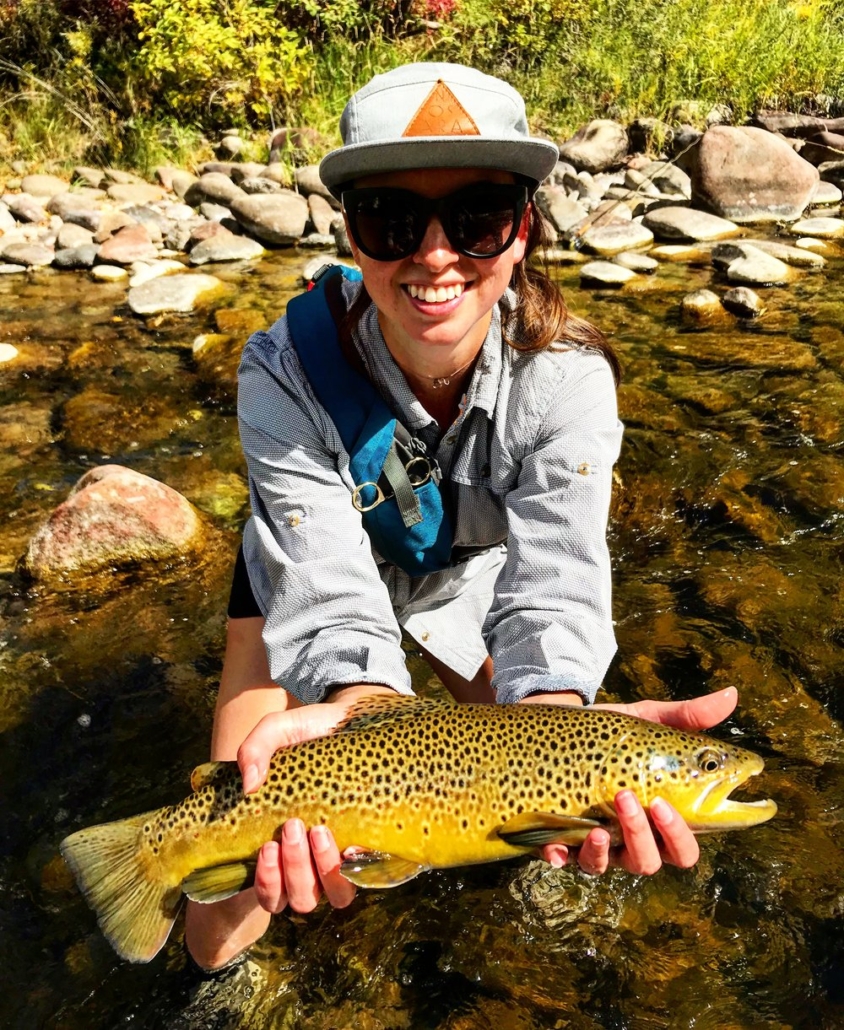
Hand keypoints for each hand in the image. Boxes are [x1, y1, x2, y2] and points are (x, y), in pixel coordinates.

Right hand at [237, 684, 395, 913]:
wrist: (353, 720)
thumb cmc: (310, 734)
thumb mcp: (278, 731)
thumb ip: (255, 749)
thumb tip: (249, 784)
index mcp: (282, 847)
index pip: (270, 892)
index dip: (268, 882)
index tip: (268, 847)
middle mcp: (312, 861)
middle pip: (300, 899)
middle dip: (294, 869)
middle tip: (293, 826)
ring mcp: (344, 856)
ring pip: (335, 896)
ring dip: (322, 870)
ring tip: (319, 830)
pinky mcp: (374, 846)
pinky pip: (367, 875)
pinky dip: (357, 866)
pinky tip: (352, 844)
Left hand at [538, 687, 738, 875]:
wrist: (557, 731)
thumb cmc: (612, 734)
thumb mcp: (647, 722)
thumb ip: (686, 717)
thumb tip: (732, 694)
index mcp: (659, 819)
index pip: (684, 845)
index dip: (686, 835)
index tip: (674, 805)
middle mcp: (633, 839)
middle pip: (654, 860)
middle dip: (650, 836)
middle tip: (647, 801)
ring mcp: (598, 844)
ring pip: (615, 864)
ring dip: (615, 843)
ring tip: (614, 801)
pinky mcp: (563, 843)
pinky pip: (566, 861)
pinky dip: (566, 855)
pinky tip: (558, 845)